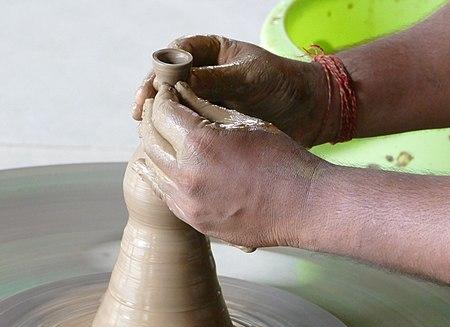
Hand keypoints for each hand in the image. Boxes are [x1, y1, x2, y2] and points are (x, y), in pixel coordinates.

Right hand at [133, 35, 332, 146]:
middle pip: (166, 84)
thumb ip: (216, 79)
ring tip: (146, 133)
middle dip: (152, 98)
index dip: (158, 73)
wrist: (310, 111)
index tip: (151, 90)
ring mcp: (206, 101)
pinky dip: (177, 138)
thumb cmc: (283, 84)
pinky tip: (167, 149)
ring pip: (174, 109)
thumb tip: (180, 82)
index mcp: (209, 53)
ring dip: (159, 121)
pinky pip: (188, 129)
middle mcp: (203, 75)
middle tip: (139, 115)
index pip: (173, 57)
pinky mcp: (213, 125)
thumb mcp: (249, 77)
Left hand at [138, 82, 327, 249]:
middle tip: (159, 108)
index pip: (162, 112)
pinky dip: (160, 174)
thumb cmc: (282, 159)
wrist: (302, 206)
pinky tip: (166, 164)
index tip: (167, 91)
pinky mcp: (194, 221)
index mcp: (199, 143)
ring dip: (153, 147)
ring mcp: (188, 203)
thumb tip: (180, 91)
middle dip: (152, 118)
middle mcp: (186, 175)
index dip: (162, 96)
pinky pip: (164, 193)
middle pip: (149, 139)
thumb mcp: (246, 123)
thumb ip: (207, 107)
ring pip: (151, 168)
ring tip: (163, 134)